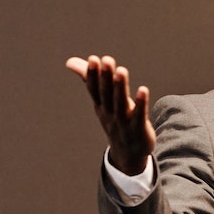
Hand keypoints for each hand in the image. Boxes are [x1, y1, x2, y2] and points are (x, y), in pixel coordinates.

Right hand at [66, 55, 155, 175]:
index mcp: (101, 105)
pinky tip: (143, 90)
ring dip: (120, 87)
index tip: (93, 59)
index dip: (93, 75)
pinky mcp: (139, 128)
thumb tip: (70, 62)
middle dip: (106, 78)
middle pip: (107, 94)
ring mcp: (123, 121)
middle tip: (106, 60)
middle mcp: (110, 113)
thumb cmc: (114, 120)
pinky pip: (139, 115)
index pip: (94, 89)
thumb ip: (89, 78)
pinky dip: (140, 103)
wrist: (128, 154)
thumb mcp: (100, 100)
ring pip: (120, 103)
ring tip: (121, 71)